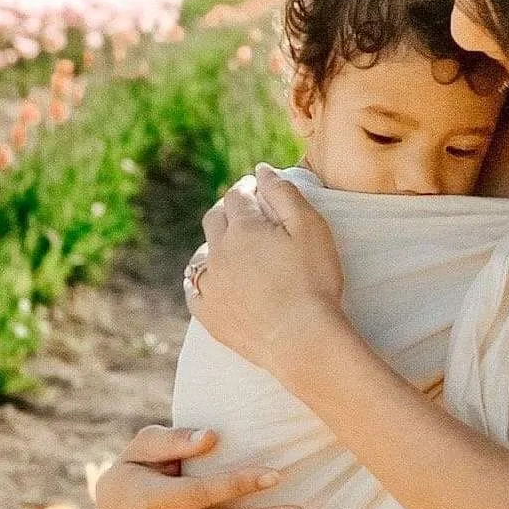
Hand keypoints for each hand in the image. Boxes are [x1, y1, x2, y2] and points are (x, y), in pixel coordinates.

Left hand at [184, 166, 344, 376]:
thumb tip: (262, 170)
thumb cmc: (314, 281)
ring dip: (213, 245)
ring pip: (200, 255)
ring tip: (229, 249)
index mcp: (243, 228)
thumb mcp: (311, 228)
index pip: (238, 195)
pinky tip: (212, 282)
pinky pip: (194, 291)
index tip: (258, 188)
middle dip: (227, 210)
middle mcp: (219, 253)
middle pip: (214, 219)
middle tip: (244, 213)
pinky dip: (200, 281)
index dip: (248, 187)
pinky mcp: (210, 316)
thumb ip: (285, 193)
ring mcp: (211, 286)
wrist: (303, 339)